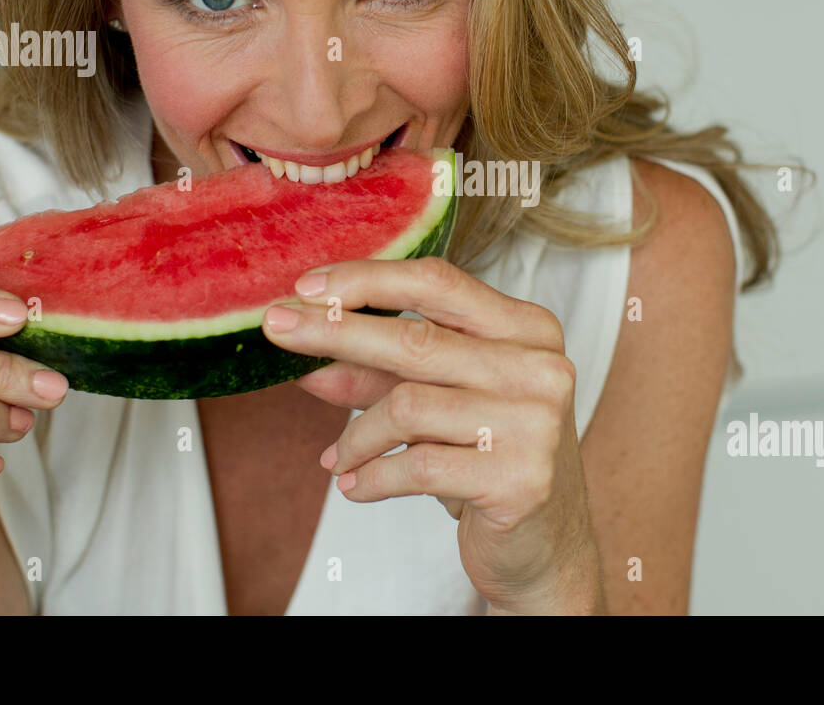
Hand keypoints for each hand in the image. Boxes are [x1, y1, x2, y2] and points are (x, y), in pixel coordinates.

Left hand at [262, 256, 604, 613]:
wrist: (546, 543)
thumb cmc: (489, 456)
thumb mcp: (438, 404)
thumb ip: (380, 376)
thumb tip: (308, 359)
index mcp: (528, 329)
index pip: (438, 282)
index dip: (367, 280)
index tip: (306, 285)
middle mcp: (540, 367)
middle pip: (416, 340)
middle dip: (334, 332)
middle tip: (277, 329)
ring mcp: (535, 423)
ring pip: (407, 407)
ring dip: (356, 437)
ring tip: (337, 458)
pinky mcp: (521, 479)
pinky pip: (417, 466)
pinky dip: (372, 476)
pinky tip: (356, 485)